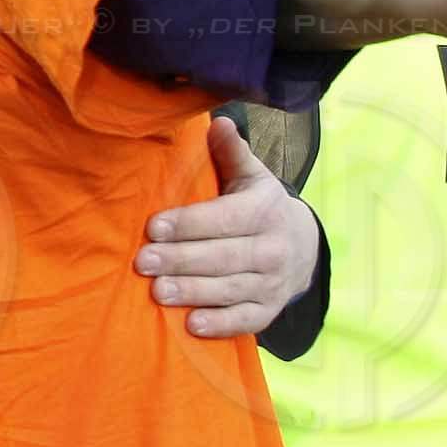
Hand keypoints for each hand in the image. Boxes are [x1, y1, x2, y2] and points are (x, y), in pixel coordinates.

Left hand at [137, 118, 319, 337]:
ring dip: (193, 292)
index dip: (189, 224)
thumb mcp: (252, 176)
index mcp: (265, 210)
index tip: (153, 227)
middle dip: (181, 260)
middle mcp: (274, 248)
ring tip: (157, 291)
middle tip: (142, 262)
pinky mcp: (269, 310)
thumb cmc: (260, 206)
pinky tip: (191, 325)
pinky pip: (244, 321)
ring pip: (230, 289)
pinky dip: (220, 324)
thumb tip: (216, 121)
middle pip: (223, 257)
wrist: (304, 247)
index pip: (224, 218)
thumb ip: (231, 153)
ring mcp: (273, 283)